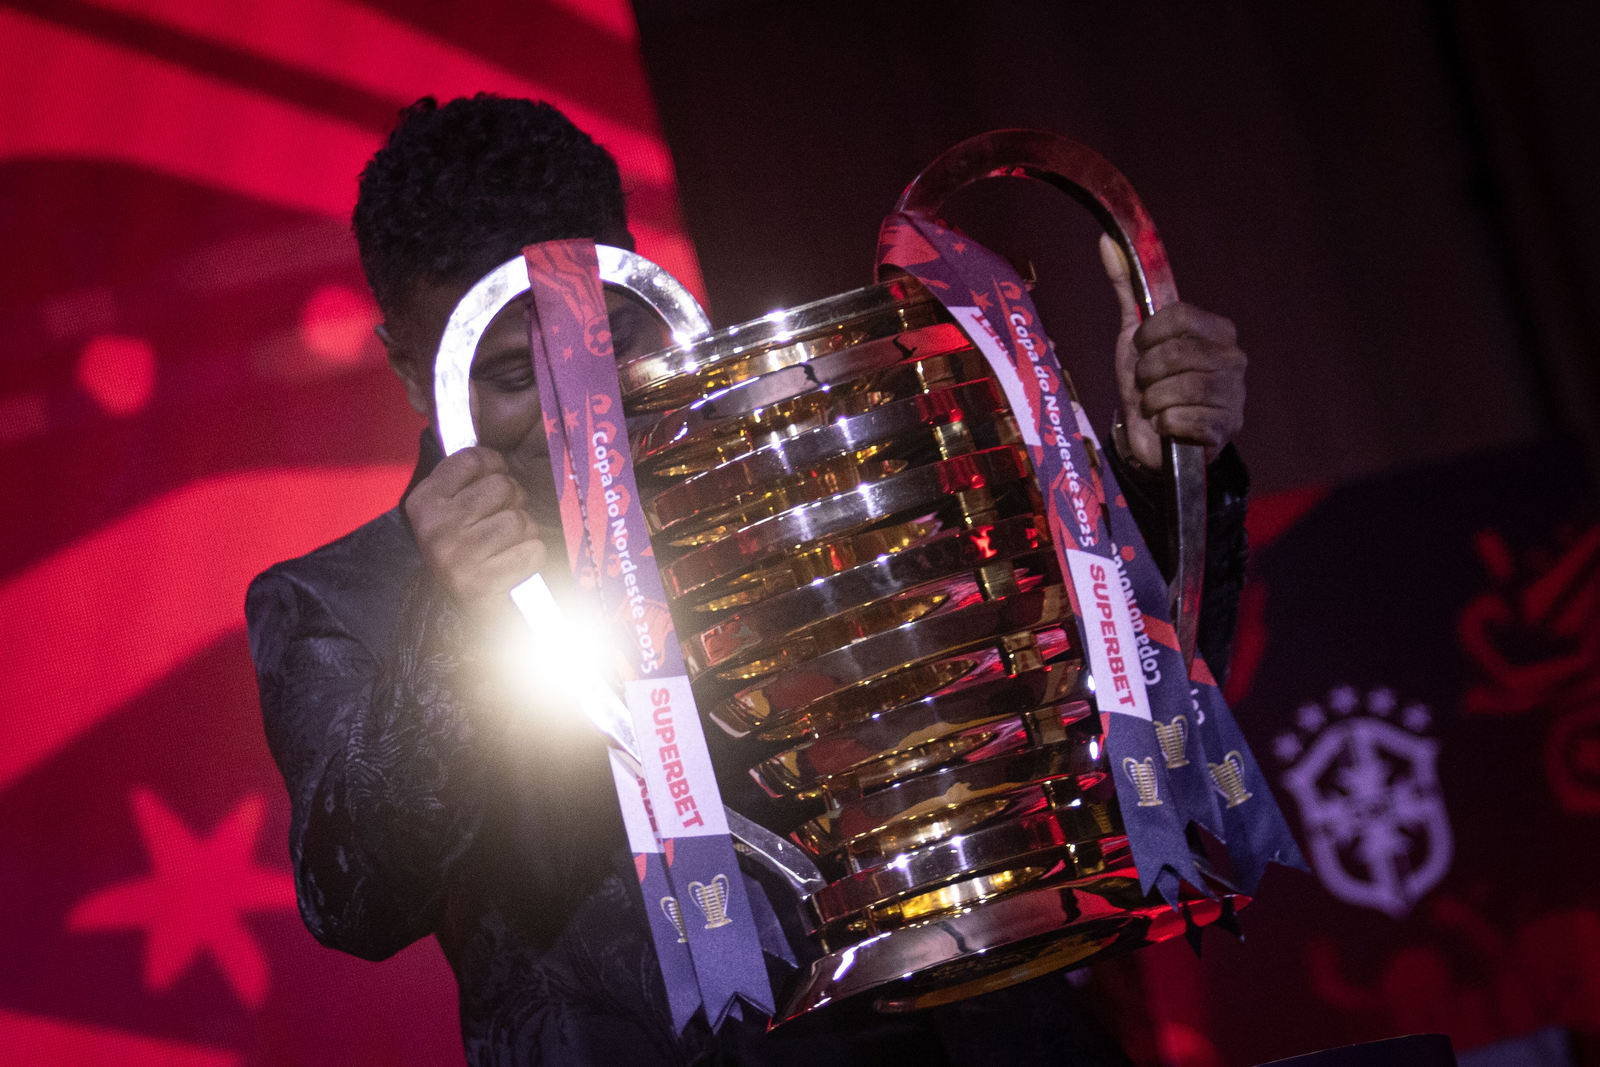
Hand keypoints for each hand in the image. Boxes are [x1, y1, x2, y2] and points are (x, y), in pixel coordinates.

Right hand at [405, 446, 546, 625]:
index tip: (489, 490)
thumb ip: (466, 459)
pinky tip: (514, 568)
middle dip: (512, 505)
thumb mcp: (459, 504)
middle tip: (500, 526)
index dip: (494, 470)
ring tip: (507, 548)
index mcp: (423, 502)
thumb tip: (472, 392)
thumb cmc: (474, 550)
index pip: (474, 459)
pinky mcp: (480, 585)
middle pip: (502, 487)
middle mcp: (433, 528)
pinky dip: (531, 559)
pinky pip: (531, 550)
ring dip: (524, 534)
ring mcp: (455, 558)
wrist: (476, 618)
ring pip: (519, 520)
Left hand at [1099, 234, 1246, 467]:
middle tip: (1148, 383)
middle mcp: (1234, 359)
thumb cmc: (1150, 380)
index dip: (1147, 335)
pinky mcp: (1225, 431)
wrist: (1152, 435)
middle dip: (1146, 374)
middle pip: (1173, 354)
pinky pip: (1181, 421)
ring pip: (1176, 390)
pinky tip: (1167, 426)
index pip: (1177, 315)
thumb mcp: (1136, 334)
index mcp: (1217, 330)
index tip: (1141, 348)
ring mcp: (1234, 396)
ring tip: (1156, 405)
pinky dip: (1163, 425)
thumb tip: (1106, 240)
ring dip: (1152, 401)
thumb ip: (1127, 287)